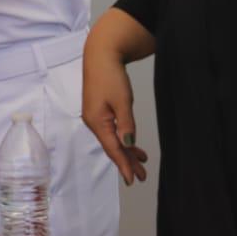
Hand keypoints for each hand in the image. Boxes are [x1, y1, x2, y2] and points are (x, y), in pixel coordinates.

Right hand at [80, 46, 147, 184]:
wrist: (100, 56)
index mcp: (97, 121)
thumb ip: (126, 124)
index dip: (123, 164)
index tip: (133, 179)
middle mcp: (93, 121)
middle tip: (143, 175)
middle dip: (127, 161)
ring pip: (112, 139)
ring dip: (126, 150)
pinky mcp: (98, 111)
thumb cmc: (110, 76)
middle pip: (112, 146)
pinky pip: (111, 130)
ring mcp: (94, 116)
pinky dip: (122, 138)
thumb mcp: (123, 101)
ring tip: (142, 161)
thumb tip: (127, 144)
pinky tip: (130, 143)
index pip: (112, 148)